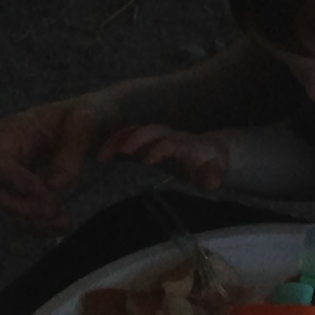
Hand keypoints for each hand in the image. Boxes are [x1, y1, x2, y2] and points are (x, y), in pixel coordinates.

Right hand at [0, 94, 122, 225]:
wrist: (97, 122)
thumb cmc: (88, 113)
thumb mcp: (87, 117)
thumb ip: (75, 143)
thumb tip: (57, 184)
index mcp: (12, 132)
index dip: (17, 182)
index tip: (45, 193)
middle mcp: (6, 156)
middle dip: (23, 206)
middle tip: (54, 210)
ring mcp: (13, 177)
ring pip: (9, 209)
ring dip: (32, 220)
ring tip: (62, 221)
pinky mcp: (25, 192)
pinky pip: (24, 214)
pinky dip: (40, 224)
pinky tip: (63, 224)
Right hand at [98, 124, 230, 188]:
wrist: (208, 150)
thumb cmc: (208, 164)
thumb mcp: (213, 170)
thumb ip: (211, 174)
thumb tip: (212, 183)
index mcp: (188, 144)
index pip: (174, 142)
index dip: (161, 149)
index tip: (148, 161)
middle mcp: (171, 136)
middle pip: (154, 131)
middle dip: (138, 138)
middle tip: (123, 151)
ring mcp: (157, 138)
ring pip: (137, 131)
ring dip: (120, 140)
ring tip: (102, 155)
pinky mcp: (145, 142)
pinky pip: (127, 137)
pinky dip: (114, 143)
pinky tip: (101, 157)